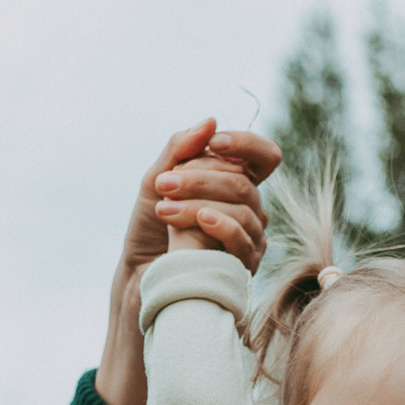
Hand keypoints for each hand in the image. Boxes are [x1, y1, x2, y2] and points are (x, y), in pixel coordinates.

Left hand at [98, 121, 282, 404]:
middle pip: (245, 180)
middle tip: (162, 183)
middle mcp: (249, 212)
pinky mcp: (241, 267)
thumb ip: (179, 150)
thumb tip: (210, 121)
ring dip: (199, 198)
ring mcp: (249, 240)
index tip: (214, 142)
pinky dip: (218, 222)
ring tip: (162, 208)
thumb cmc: (148, 234)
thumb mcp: (155, 183)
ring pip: (244, 205)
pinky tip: (192, 219)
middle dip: (201, 175)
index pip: (264, 157)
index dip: (246, 145)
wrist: (139, 283)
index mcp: (234, 186)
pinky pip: (244, 237)